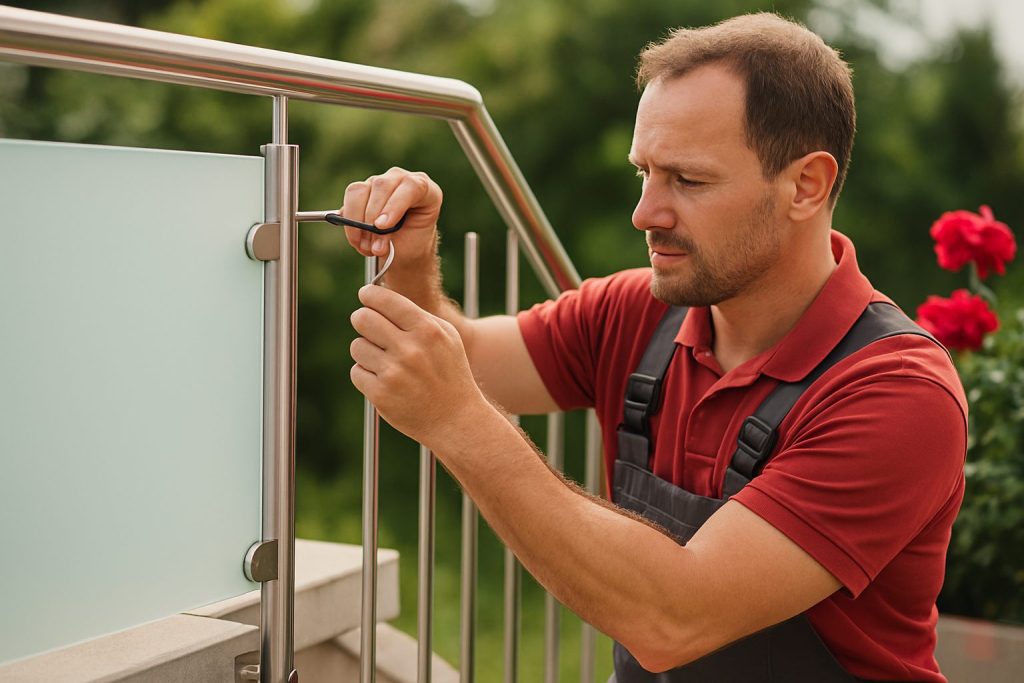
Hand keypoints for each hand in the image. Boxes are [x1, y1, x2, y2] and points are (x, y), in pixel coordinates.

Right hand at [340, 167, 442, 260]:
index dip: (394, 206)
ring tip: (365, 247)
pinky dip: (349, 222)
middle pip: (382, 186)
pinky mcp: (362, 189)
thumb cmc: (412, 242)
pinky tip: (358, 240)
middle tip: (373, 247)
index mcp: (426, 189)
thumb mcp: (412, 242)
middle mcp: (402, 179)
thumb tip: (373, 237)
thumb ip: (396, 236)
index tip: (382, 226)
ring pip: (359, 190)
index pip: (411, 187)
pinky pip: (349, 199)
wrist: (404, 248)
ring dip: (357, 222)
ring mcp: (380, 181)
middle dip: (372, 219)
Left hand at [349, 284, 491, 446]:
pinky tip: (385, 380)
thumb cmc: (450, 373)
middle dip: (362, 318)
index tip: (366, 295)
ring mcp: (393, 373)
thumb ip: (417, 316)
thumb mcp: (446, 338)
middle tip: (366, 323)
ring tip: (385, 360)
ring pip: (357, 346)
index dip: (370, 295)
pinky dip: (366, 374)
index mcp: (427, 331)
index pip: (386, 301)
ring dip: (365, 350)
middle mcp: (410, 350)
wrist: (455, 419)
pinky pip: (357, 372)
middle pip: (363, 319)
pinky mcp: (380, 394)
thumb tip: (381, 298)